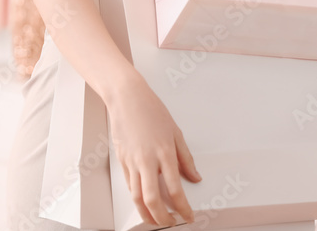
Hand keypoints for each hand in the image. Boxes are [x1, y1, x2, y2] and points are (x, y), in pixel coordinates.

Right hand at [106, 72, 201, 225]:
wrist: (127, 99)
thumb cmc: (152, 111)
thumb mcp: (176, 133)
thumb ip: (186, 158)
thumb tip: (194, 177)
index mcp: (165, 153)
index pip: (175, 189)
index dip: (183, 208)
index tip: (188, 216)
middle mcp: (147, 160)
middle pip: (153, 200)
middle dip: (162, 218)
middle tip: (171, 223)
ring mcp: (132, 162)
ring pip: (137, 197)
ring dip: (147, 214)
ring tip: (156, 220)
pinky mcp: (122, 161)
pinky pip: (130, 186)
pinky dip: (138, 199)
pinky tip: (145, 203)